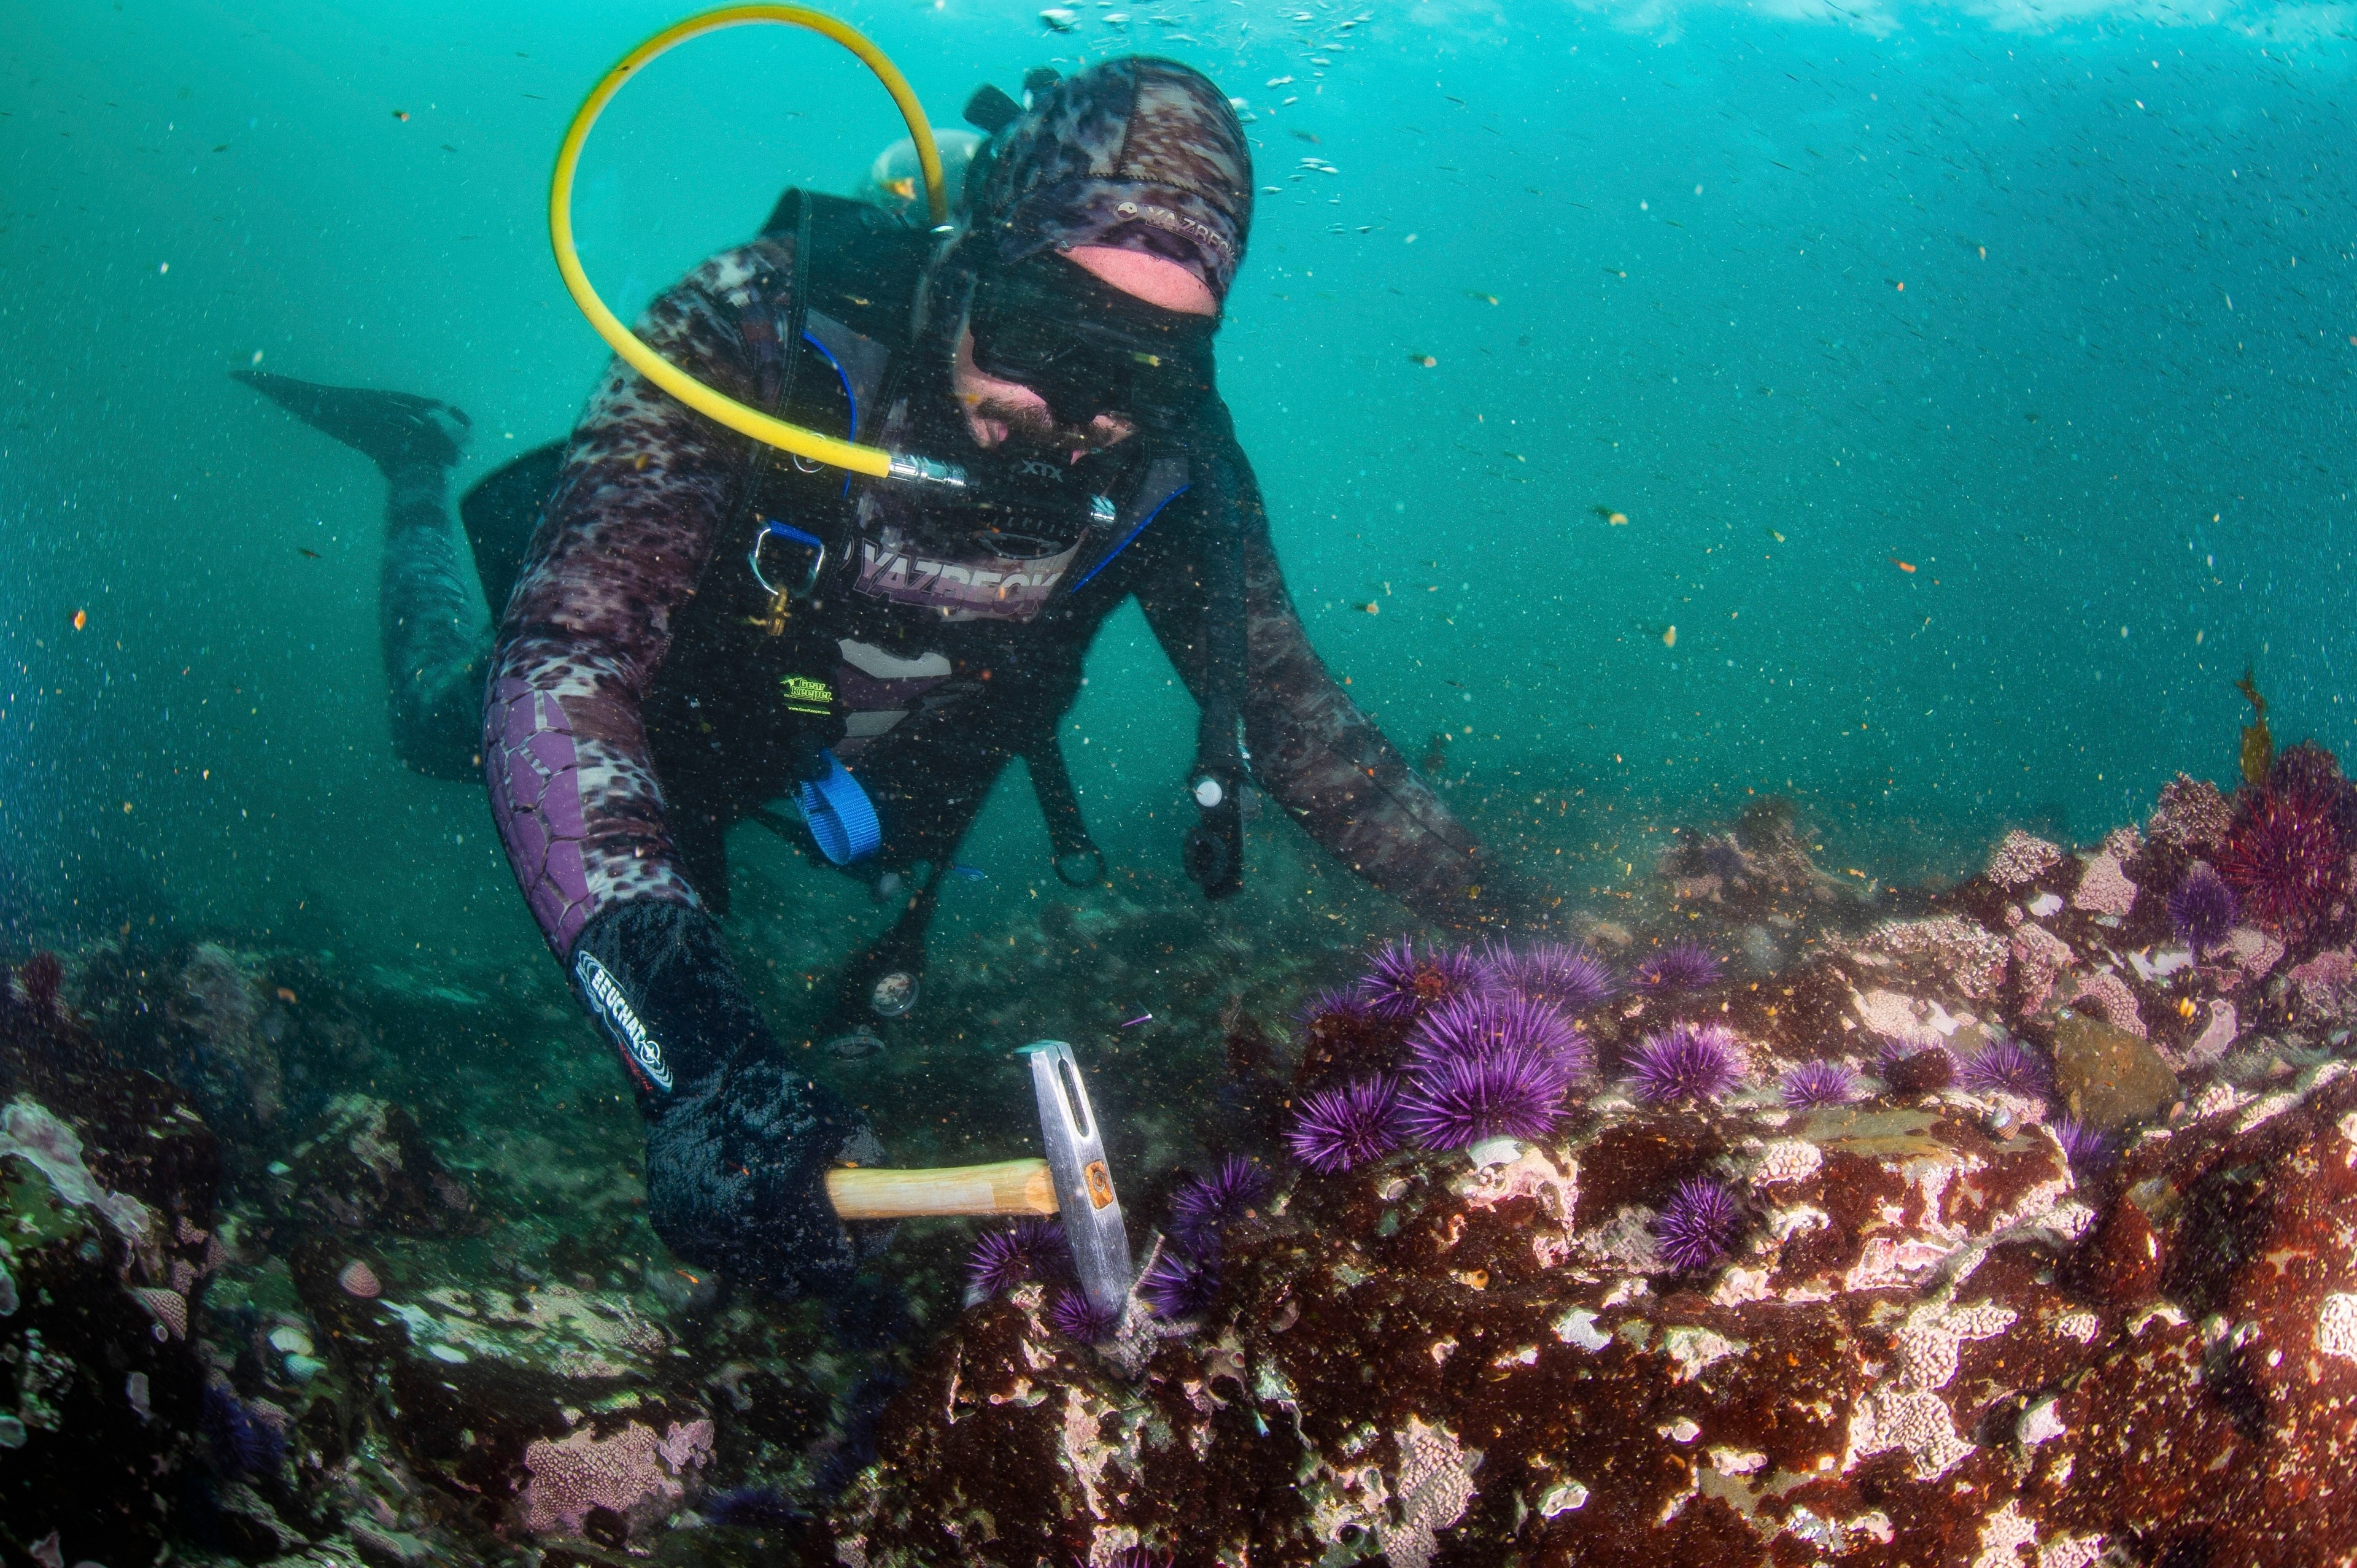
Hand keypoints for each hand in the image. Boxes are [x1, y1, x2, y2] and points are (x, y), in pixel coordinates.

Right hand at [569, 899, 888, 1298]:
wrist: (700, 1079)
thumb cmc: (778, 1098)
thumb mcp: (840, 1122)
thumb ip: (872, 1168)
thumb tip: (887, 1206)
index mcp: (785, 1205)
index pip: (831, 1271)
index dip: (849, 1256)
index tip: (855, 1238)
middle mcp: (741, 1231)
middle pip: (794, 1287)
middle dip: (814, 1263)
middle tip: (822, 1230)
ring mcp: (703, 1236)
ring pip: (755, 1275)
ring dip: (775, 1257)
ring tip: (780, 1210)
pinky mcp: (676, 1232)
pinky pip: (719, 1255)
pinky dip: (737, 1241)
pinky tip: (742, 1200)